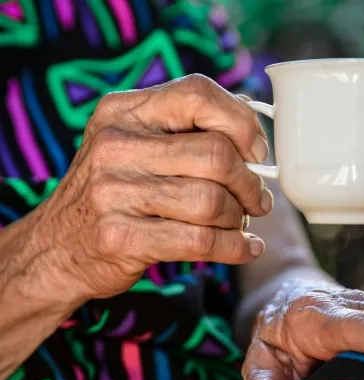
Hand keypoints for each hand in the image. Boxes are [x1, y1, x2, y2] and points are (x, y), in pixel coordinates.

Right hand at [25, 74, 272, 302]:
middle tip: (257, 199)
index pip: (198, 93)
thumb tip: (251, 123)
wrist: (54, 248)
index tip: (257, 152)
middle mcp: (115, 145)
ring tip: (242, 223)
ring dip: (240, 217)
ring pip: (211, 201)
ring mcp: (113, 192)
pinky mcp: (121, 237)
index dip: (241, 122)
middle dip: (250, 182)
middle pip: (216, 154)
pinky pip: (200, 241)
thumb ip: (184, 129)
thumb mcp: (132, 145)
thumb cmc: (112, 192)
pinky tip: (246, 248)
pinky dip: (235, 247)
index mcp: (123, 111)